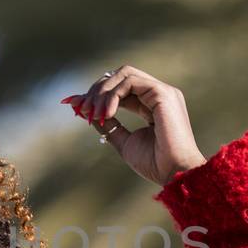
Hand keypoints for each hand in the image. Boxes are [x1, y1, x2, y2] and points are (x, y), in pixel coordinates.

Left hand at [61, 65, 207, 185]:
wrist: (174, 173)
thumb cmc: (155, 163)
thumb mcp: (124, 141)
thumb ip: (109, 124)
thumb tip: (88, 113)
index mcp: (153, 104)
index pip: (120, 88)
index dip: (96, 94)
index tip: (73, 104)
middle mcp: (159, 94)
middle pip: (120, 76)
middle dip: (96, 90)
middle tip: (80, 109)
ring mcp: (163, 91)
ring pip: (124, 75)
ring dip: (102, 92)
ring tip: (92, 113)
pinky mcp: (163, 93)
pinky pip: (130, 82)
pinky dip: (112, 95)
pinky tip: (105, 113)